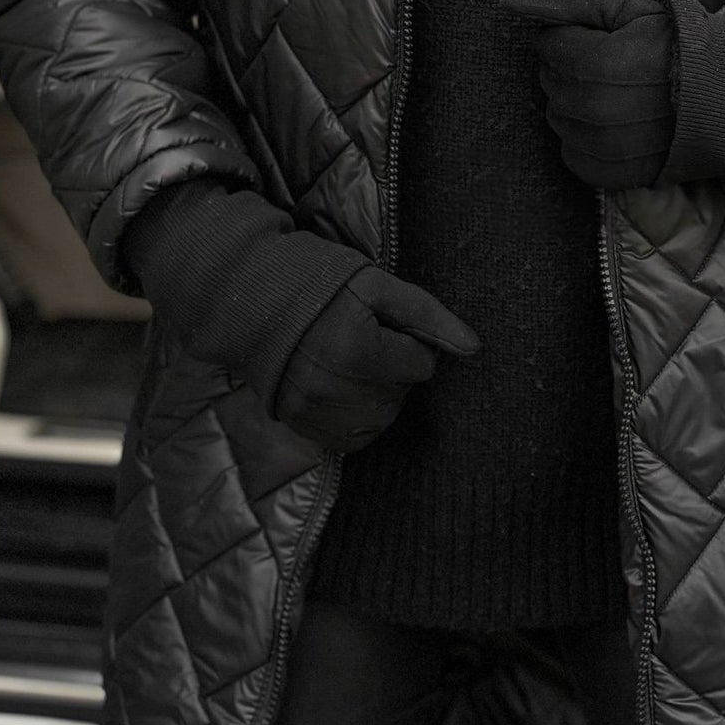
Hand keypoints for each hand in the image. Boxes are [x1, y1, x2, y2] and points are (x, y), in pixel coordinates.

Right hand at [274, 260, 480, 451]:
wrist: (251, 299)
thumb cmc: (319, 285)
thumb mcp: (378, 285)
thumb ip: (429, 316)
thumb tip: (473, 347)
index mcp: (356, 349)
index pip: (421, 365)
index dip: (408, 342)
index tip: (382, 326)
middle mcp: (333, 387)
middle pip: (402, 394)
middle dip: (395, 369)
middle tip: (366, 340)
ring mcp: (313, 410)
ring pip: (383, 419)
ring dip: (380, 394)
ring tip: (354, 362)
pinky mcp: (300, 423)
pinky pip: (353, 439)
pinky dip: (358, 417)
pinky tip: (344, 387)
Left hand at [498, 0, 675, 188]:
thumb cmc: (681, 49)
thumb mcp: (629, 11)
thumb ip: (568, 2)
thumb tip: (509, 2)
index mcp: (596, 64)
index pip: (548, 44)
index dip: (574, 37)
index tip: (606, 41)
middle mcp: (593, 110)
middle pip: (550, 80)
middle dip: (573, 68)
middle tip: (614, 67)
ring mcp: (600, 146)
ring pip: (556, 116)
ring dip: (577, 103)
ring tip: (618, 96)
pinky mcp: (608, 173)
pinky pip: (570, 153)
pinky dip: (586, 139)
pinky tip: (615, 125)